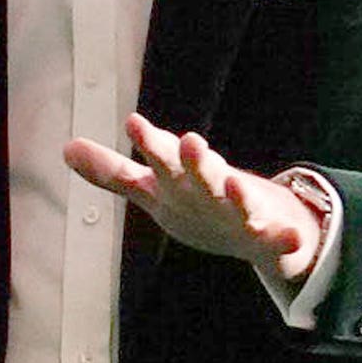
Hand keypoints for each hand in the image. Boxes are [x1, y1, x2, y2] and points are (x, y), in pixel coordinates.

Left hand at [64, 113, 321, 280]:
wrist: (257, 226)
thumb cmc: (196, 200)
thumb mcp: (152, 189)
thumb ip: (113, 173)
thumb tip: (67, 148)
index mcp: (182, 178)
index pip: (161, 157)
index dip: (150, 142)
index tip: (134, 123)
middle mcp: (212, 188)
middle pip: (202, 173)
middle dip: (195, 160)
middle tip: (190, 141)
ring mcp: (243, 209)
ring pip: (240, 201)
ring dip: (238, 193)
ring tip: (235, 184)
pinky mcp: (270, 234)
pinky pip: (280, 239)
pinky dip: (288, 239)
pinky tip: (294, 238)